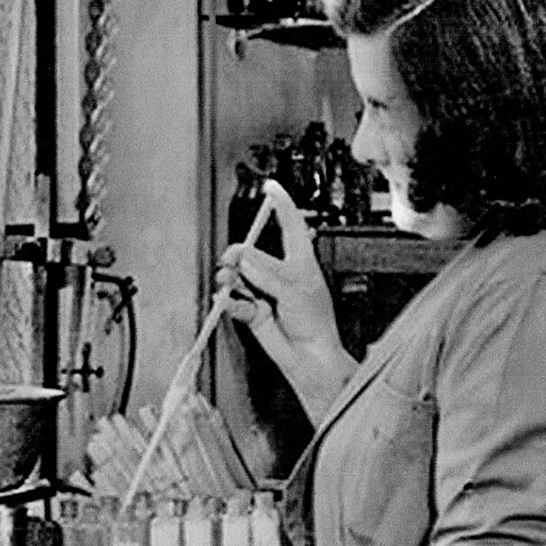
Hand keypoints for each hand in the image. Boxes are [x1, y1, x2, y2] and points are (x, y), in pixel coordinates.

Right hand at [216, 183, 353, 419]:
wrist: (310, 358)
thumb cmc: (316, 324)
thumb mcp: (295, 290)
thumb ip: (268, 273)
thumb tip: (244, 260)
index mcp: (300, 261)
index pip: (290, 224)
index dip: (281, 204)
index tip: (270, 187)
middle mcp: (281, 273)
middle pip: (253, 250)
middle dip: (239, 252)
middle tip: (232, 259)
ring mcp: (265, 292)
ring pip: (239, 274)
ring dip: (231, 277)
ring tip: (229, 283)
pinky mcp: (253, 311)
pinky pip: (234, 300)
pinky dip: (231, 302)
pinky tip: (236, 305)